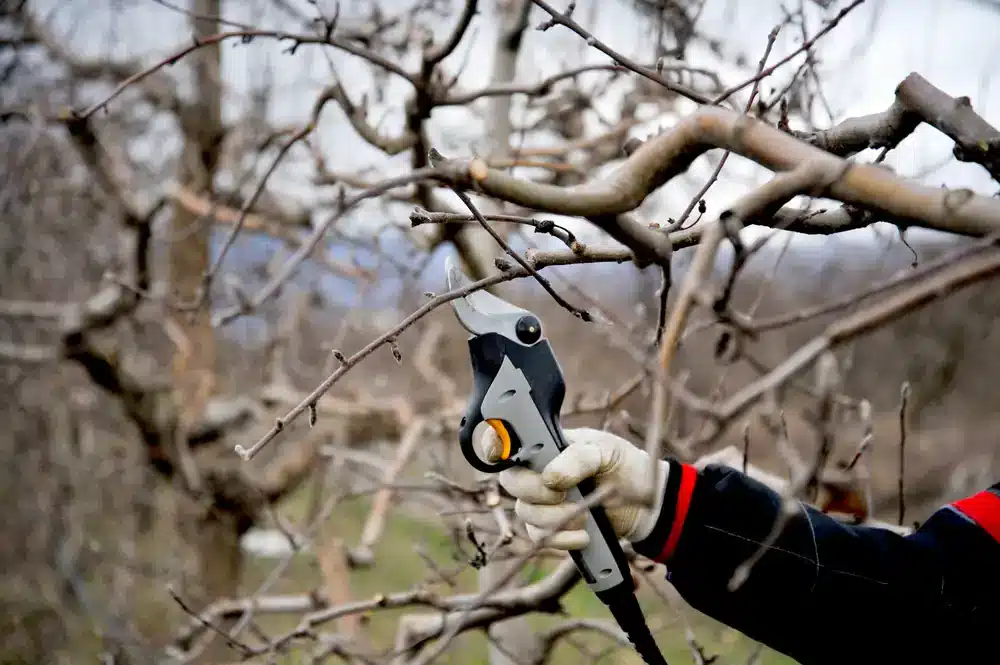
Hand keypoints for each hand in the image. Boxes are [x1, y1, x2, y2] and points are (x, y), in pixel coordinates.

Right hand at [479, 427, 668, 549]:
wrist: (648, 504)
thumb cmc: (624, 465)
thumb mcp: (605, 451)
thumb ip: (577, 458)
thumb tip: (549, 478)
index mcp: (545, 442)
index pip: (505, 438)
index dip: (492, 444)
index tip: (499, 454)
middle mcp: (537, 469)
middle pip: (510, 481)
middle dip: (534, 490)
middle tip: (561, 492)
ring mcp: (542, 499)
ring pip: (524, 512)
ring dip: (553, 517)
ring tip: (583, 515)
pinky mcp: (551, 526)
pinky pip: (538, 536)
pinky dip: (561, 538)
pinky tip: (585, 534)